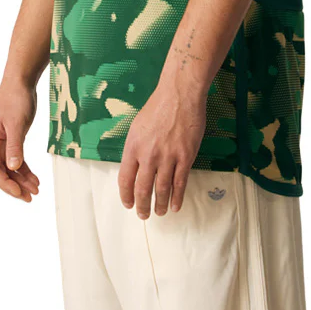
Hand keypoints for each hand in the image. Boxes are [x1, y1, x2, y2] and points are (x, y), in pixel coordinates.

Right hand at [0, 78, 40, 200]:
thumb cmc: (15, 99)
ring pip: (10, 168)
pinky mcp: (13, 139)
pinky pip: (17, 160)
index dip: (5, 183)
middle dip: (14, 186)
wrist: (20, 82)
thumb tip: (13, 167)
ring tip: (36, 190)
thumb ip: (15, 146)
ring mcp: (3, 142)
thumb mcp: (17, 123)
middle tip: (30, 197)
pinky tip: (34, 178)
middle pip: (1, 172)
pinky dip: (25, 170)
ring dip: (22, 180)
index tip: (19, 192)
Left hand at [118, 82, 206, 217]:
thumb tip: (135, 166)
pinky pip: (180, 183)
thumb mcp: (137, 126)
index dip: (126, 195)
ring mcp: (168, 157)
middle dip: (141, 205)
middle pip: (142, 188)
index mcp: (133, 146)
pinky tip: (175, 206)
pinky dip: (177, 197)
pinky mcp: (185, 157)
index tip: (128, 204)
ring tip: (158, 213)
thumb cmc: (158, 106)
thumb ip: (136, 148)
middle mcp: (148, 155)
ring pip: (161, 189)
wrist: (180, 94)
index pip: (125, 179)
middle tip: (143, 215)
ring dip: (159, 204)